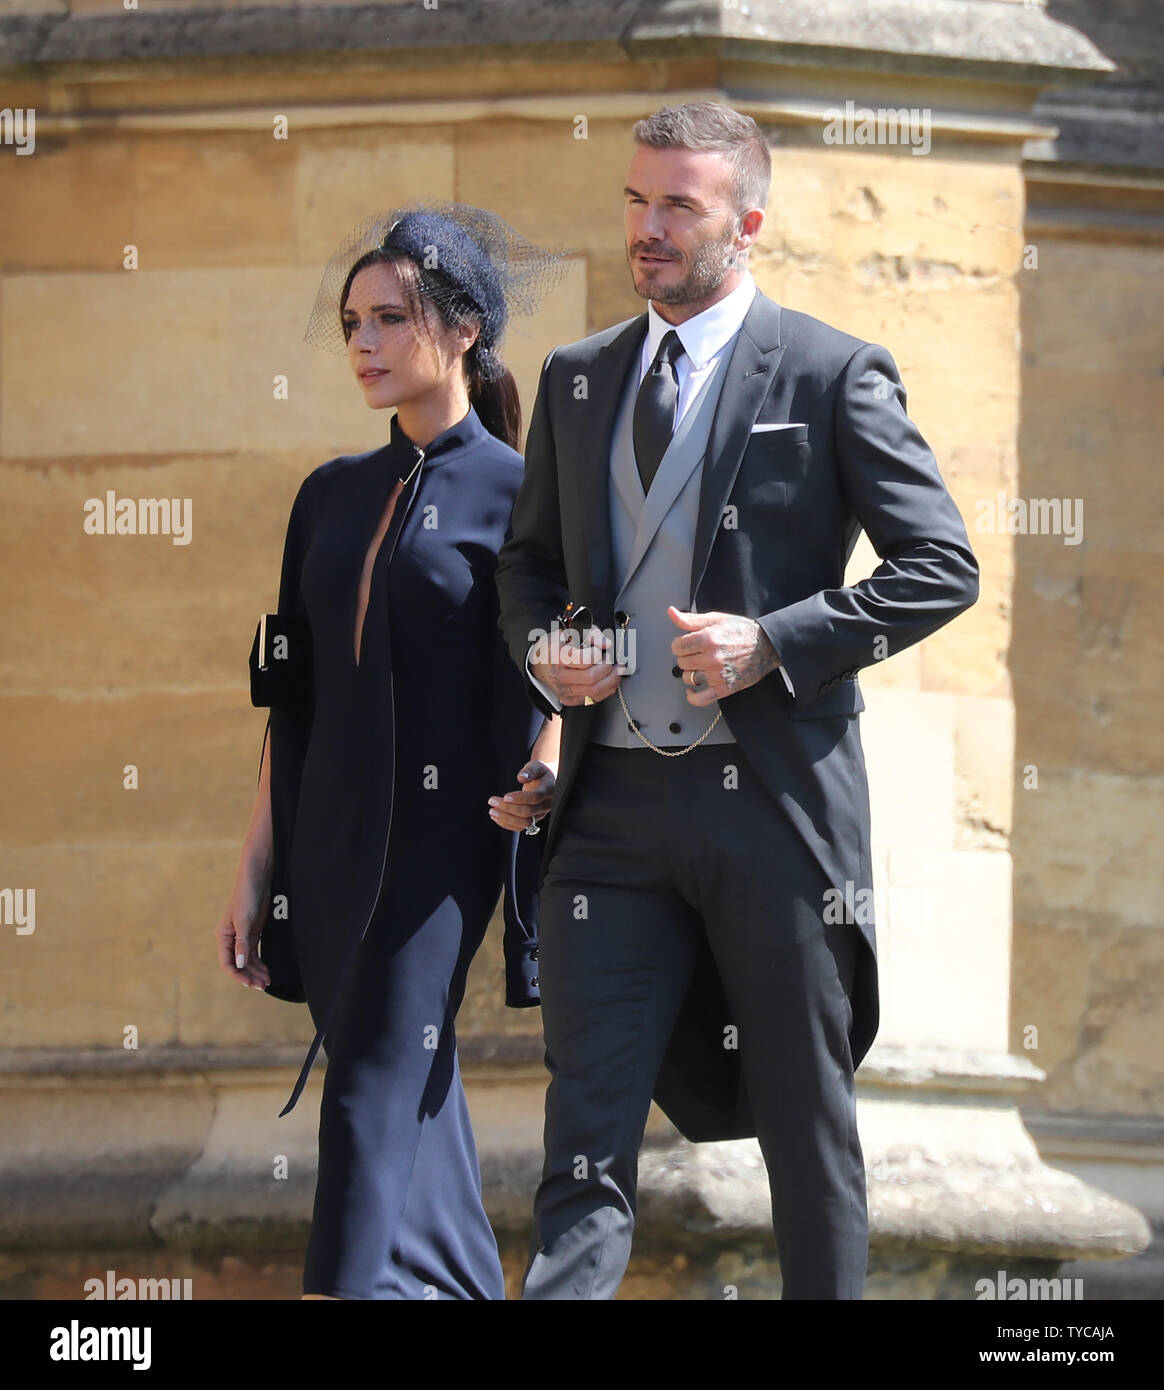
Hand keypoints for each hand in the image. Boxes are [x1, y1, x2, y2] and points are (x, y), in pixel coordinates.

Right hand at [216, 865, 271, 990]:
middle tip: (262, 985)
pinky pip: (254, 953)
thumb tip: (239, 964)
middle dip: (249, 975)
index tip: (249, 983)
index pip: (228, 963)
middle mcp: (231, 939)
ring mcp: (242, 937)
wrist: (257, 879)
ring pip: (247, 960)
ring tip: (266, 981)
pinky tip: (266, 971)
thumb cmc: (247, 897)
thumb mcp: (244, 921)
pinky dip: (259, 963)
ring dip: (256, 971)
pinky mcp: (253, 933)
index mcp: (223, 937)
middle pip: (238, 964)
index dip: (238, 975)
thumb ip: (242, 943)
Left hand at [488, 758, 555, 831]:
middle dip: (508, 808)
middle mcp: (546, 805)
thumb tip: (521, 777)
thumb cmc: (540, 773)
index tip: (505, 796)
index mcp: (548, 790)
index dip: (520, 798)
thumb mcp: (537, 766)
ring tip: (492, 811)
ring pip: (524, 823)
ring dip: (506, 819)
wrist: (546, 782)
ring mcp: (540, 814)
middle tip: (492, 801)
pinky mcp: (533, 819)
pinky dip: (507, 824)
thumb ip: (530, 770)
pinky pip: (520, 826)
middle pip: (528, 812)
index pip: (535, 798)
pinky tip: (496, 817)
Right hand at [530, 624, 625, 706]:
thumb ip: (591, 634)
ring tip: (617, 669)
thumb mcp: (570, 632)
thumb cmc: (556, 645)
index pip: (585, 660)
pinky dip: (607, 689)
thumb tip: (606, 643)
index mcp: (557, 657)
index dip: (598, 654)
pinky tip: (610, 680)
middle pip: (591, 678)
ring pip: (595, 691)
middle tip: (610, 660)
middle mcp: (559, 676)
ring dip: (612, 680)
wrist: (539, 663)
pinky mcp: (569, 699)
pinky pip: (593, 699)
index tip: (600, 650)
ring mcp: (564, 690)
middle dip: (607, 668)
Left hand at [668, 607, 779, 703]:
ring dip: (692, 672)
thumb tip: (671, 613)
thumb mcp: (716, 619)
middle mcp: (712, 658)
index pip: (677, 647)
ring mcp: (717, 675)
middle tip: (699, 653)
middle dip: (687, 656)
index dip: (681, 644)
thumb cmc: (742, 631)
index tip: (688, 644)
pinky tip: (692, 690)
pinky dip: (692, 696)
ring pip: (688, 678)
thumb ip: (691, 619)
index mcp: (708, 639)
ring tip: (702, 665)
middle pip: (681, 662)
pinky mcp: (724, 688)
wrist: (767, 646)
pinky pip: (700, 699)